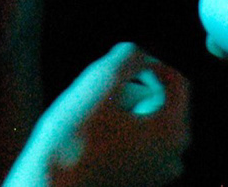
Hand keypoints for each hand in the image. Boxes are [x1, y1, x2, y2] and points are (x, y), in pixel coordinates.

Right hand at [6, 42, 190, 186]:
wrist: (50, 186)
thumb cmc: (75, 135)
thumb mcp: (101, 80)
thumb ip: (128, 56)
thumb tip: (139, 54)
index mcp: (173, 133)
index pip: (177, 81)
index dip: (148, 64)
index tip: (118, 66)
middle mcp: (173, 157)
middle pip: (163, 103)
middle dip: (135, 89)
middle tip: (101, 92)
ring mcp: (156, 173)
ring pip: (148, 123)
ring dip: (125, 110)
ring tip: (94, 113)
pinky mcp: (138, 182)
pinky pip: (139, 143)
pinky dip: (121, 131)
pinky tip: (93, 134)